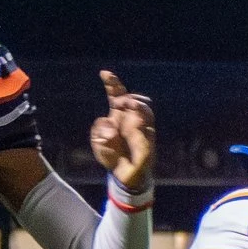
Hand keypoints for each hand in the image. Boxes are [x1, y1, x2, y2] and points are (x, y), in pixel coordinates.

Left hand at [88, 69, 154, 192]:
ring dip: (136, 104)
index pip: (116, 95)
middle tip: (118, 100)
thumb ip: (99, 132)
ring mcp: (142, 127)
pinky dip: (142, 124)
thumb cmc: (111, 158)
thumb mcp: (98, 144)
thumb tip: (109, 123)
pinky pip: (148, 128)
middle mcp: (130, 119)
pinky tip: (136, 122)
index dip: (112, 84)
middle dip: (123, 94)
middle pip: (131, 98)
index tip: (104, 73)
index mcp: (117, 116)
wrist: (124, 175)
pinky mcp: (149, 139)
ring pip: (144, 109)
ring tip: (129, 104)